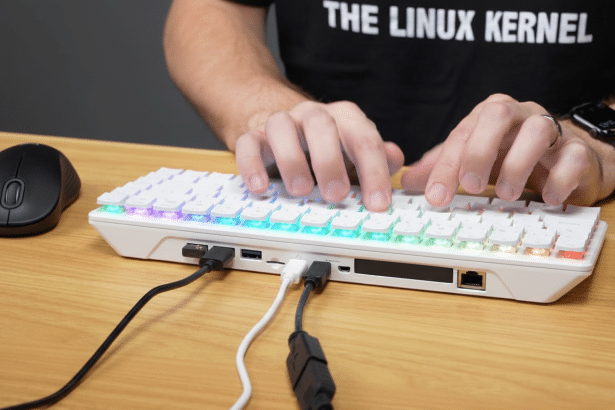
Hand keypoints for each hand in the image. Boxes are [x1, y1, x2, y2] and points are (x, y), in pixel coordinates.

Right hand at [235, 100, 404, 211]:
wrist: (281, 123)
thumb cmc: (325, 145)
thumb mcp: (354, 151)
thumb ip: (375, 155)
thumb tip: (394, 158)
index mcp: (344, 118)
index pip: (363, 138)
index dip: (374, 172)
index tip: (378, 203)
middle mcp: (312, 115)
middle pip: (322, 126)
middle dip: (330, 161)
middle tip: (336, 195)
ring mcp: (282, 123)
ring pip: (281, 127)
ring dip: (291, 160)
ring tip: (301, 190)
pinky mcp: (253, 135)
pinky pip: (247, 143)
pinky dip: (251, 165)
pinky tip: (260, 188)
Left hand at [401, 94, 614, 206]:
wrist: (566, 158)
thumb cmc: (513, 155)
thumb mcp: (474, 160)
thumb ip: (443, 167)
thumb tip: (408, 180)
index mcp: (489, 116)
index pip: (462, 133)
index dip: (446, 165)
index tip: (435, 195)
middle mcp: (519, 116)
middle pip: (497, 114)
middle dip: (479, 150)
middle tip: (470, 185)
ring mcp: (552, 130)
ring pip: (538, 130)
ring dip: (518, 165)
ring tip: (506, 195)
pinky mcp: (578, 150)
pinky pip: (573, 157)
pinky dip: (559, 179)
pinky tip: (547, 198)